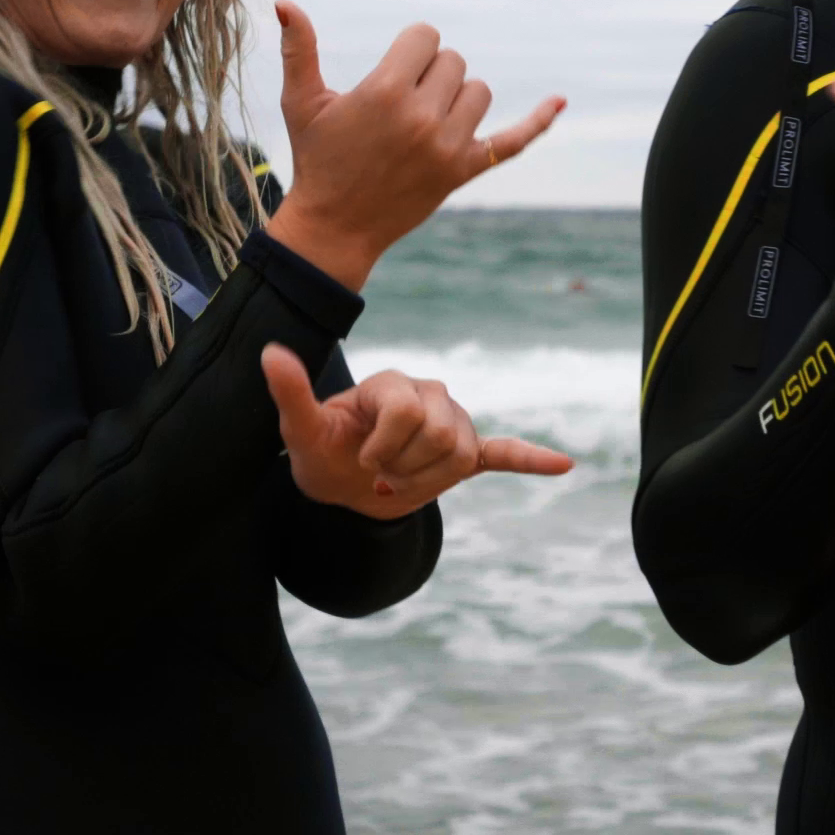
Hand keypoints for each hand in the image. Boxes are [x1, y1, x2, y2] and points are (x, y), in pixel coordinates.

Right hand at [262, 1, 563, 289]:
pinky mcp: (465, 170)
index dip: (409, 48)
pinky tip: (560, 100)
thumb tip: (284, 2)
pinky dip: (539, 121)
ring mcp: (448, 146)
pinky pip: (514, 140)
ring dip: (457, 97)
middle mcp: (422, 117)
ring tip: (424, 120)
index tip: (391, 73)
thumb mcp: (302, 103)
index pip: (426, 36)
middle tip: (400, 104)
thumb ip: (298, 50)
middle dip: (429, 73)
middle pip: (453, 61)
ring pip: (479, 91)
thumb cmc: (317, 159)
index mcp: (384, 93)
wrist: (336, 227)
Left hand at [262, 344, 572, 519]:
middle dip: (404, 468)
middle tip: (380, 473)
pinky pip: (504, 454)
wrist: (340, 482)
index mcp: (394, 385)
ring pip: (460, 455)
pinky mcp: (468, 453)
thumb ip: (290, 391)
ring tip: (401, 480)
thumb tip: (269, 351)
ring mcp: (453, 423)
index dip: (385, 447)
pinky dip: (532, 460)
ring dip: (426, 481)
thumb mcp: (301, 428)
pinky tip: (565, 463)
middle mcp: (430, 395)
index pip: (408, 412)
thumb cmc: (320, 451)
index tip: (363, 459)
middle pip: (439, 435)